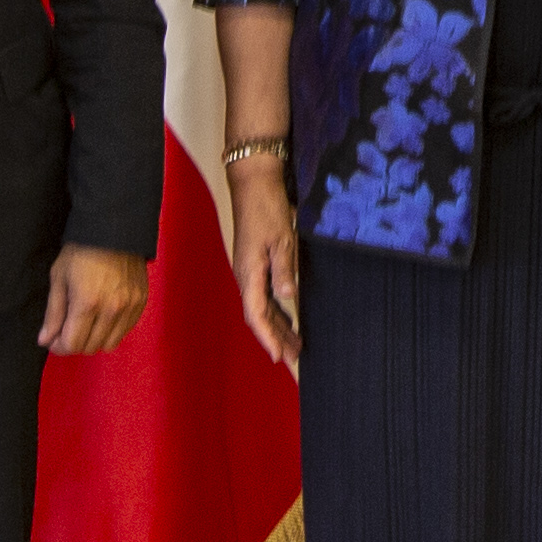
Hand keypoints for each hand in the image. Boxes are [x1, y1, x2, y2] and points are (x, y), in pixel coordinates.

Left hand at [39, 245, 148, 356]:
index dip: (59, 346)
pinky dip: (112, 330)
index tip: (54, 339)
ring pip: (110, 344)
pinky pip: (126, 330)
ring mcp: (129, 307)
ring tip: (87, 324)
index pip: (72, 344)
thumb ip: (53, 313)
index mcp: (86, 303)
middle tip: (68, 330)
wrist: (114, 230)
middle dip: (75, 343)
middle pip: (90, 347)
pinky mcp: (141, 302)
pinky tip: (104, 316)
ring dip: (95, 339)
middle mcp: (111, 310)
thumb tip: (45, 340)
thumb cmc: (82, 251)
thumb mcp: (59, 278)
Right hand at [228, 171, 301, 370]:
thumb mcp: (281, 239)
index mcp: (248, 273)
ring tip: (295, 344)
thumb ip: (284, 269)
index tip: (281, 356)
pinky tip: (289, 318)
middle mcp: (246, 275)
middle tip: (295, 357)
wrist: (253, 183)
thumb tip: (288, 297)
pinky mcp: (256, 262)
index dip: (268, 337)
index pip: (257, 315)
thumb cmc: (266, 208)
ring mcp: (250, 269)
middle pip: (260, 316)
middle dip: (276, 338)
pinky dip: (277, 310)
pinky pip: (265, 294)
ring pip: (263, 306)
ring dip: (278, 326)